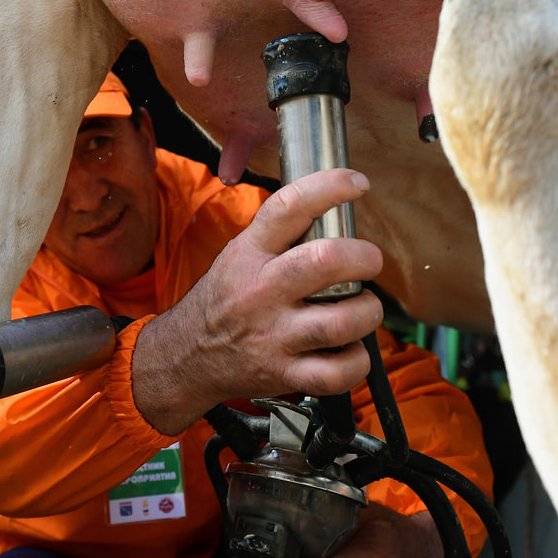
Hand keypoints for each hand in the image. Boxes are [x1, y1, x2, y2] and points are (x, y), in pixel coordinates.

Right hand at [132, 168, 383, 433]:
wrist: (187, 356)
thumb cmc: (225, 300)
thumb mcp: (238, 255)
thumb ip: (279, 235)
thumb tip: (335, 210)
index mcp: (250, 254)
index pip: (289, 206)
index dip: (331, 187)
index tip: (357, 183)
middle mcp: (261, 292)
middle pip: (326, 262)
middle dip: (363, 257)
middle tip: (369, 261)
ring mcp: (273, 336)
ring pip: (342, 321)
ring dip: (368, 311)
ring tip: (363, 308)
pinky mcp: (284, 374)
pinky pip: (338, 373)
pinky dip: (357, 360)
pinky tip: (350, 348)